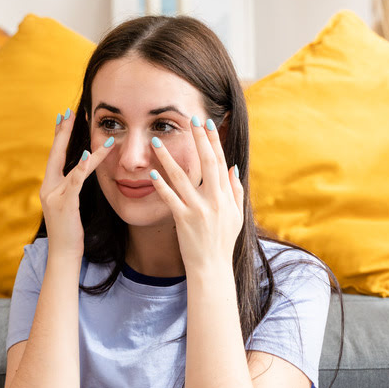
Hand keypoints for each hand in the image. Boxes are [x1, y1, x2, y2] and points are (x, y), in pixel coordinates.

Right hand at [39, 110, 114, 259]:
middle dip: (63, 131)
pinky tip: (89, 154)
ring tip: (96, 132)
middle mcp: (48, 188)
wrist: (62, 255)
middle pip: (55, 153)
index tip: (64, 117)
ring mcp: (54, 195)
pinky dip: (82, 167)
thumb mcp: (68, 207)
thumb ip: (70, 190)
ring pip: (70, 165)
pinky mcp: (65, 204)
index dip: (59, 136)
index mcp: (50, 187)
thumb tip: (77, 175)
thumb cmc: (69, 233)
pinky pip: (75, 181)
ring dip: (85, 148)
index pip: (55, 156)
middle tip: (70, 111)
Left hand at [148, 116, 244, 271]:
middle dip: (198, 139)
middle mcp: (215, 201)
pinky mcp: (184, 220)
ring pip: (183, 177)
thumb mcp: (236, 216)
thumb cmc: (223, 242)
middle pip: (206, 163)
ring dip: (168, 157)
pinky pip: (170, 198)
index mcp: (227, 197)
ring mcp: (199, 210)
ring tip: (157, 141)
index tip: (207, 123)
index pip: (221, 162)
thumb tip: (233, 167)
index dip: (214, 141)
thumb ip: (236, 191)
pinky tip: (152, 172)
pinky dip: (161, 185)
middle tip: (189, 119)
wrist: (212, 268)